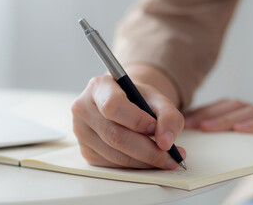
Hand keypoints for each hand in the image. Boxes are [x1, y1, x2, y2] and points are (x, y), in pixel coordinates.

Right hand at [71, 75, 185, 169]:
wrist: (123, 105)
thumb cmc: (136, 99)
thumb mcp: (156, 98)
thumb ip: (168, 115)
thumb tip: (167, 142)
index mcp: (98, 86)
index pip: (112, 105)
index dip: (136, 120)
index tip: (155, 128)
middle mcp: (83, 108)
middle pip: (115, 135)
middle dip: (148, 150)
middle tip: (171, 156)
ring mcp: (81, 132)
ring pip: (115, 155)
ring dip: (144, 162)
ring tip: (165, 158)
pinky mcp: (86, 151)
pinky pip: (112, 164)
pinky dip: (134, 166)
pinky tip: (146, 159)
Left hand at [184, 99, 252, 134]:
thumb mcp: (237, 141)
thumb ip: (221, 134)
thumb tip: (192, 134)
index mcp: (248, 112)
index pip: (222, 106)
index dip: (203, 111)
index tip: (184, 121)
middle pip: (232, 106)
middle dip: (209, 114)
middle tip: (190, 125)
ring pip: (249, 112)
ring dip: (225, 119)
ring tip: (206, 127)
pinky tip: (239, 129)